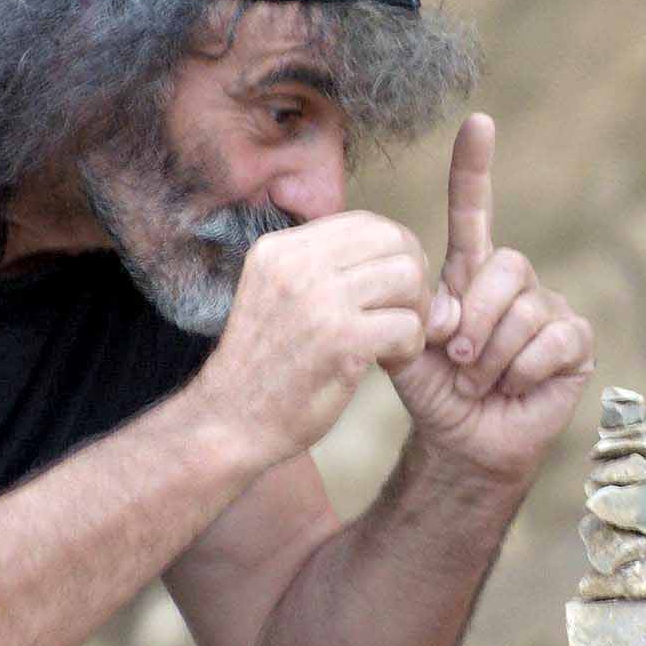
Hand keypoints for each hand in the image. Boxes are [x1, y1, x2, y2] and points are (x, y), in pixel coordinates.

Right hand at [194, 210, 433, 469]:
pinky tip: (389, 365)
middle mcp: (297, 263)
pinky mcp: (339, 339)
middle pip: (395, 241)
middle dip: (414, 280)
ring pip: (408, 277)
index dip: (395, 254)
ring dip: (416, 314)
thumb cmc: (264, 367)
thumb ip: (327, 271)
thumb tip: (406, 256)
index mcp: (281, 248)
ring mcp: (318, 299)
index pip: (366, 223)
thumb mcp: (279, 296)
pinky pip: (408, 326)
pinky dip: (411, 348)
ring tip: (395, 343)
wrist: (229, 422)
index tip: (389, 294)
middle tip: (402, 317)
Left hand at [389, 113, 594, 482]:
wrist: (461, 442)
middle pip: (505, 268)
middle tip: (458, 359)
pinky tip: (514, 387)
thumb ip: (415, 316)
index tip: (478, 122)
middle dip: (474, 320)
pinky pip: (553, 341)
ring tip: (481, 381)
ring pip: (526, 311)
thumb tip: (448, 309)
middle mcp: (514, 282)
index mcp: (471, 273)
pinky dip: (524, 371)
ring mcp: (549, 309)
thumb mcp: (408, 349)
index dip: (475, 169)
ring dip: (493, 357)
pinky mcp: (575, 343)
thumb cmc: (436, 391)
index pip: (475, 212)